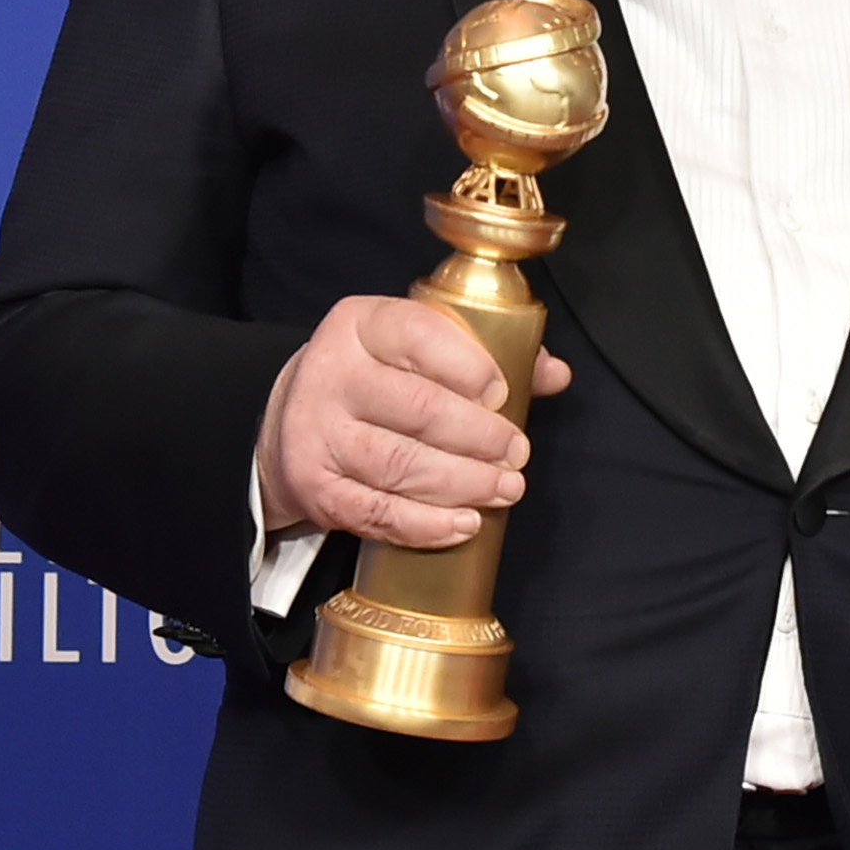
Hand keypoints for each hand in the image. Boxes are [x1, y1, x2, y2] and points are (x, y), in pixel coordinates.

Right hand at [256, 296, 573, 547]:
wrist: (294, 419)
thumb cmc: (378, 378)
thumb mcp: (419, 347)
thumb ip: (487, 354)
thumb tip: (555, 373)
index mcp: (360, 324)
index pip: (419, 335)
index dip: (468, 367)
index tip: (503, 395)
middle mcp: (330, 373)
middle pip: (418, 408)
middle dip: (480, 437)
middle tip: (518, 454)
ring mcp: (316, 433)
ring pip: (401, 465)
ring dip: (464, 483)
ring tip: (505, 489)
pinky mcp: (313, 486)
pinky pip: (377, 512)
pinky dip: (427, 525)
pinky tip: (464, 524)